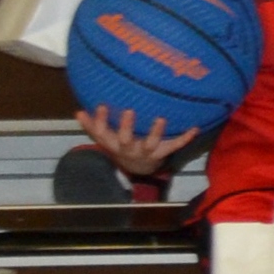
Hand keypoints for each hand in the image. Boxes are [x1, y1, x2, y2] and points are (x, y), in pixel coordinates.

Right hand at [79, 105, 194, 177]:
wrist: (139, 168)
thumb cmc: (121, 145)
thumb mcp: (106, 138)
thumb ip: (93, 126)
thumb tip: (78, 112)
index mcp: (113, 144)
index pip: (102, 134)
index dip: (100, 122)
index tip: (101, 105)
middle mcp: (128, 149)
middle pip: (125, 139)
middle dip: (127, 127)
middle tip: (130, 110)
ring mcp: (146, 152)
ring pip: (150, 144)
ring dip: (156, 132)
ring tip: (161, 118)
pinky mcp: (162, 153)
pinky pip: (174, 145)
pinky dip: (185, 137)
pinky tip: (195, 128)